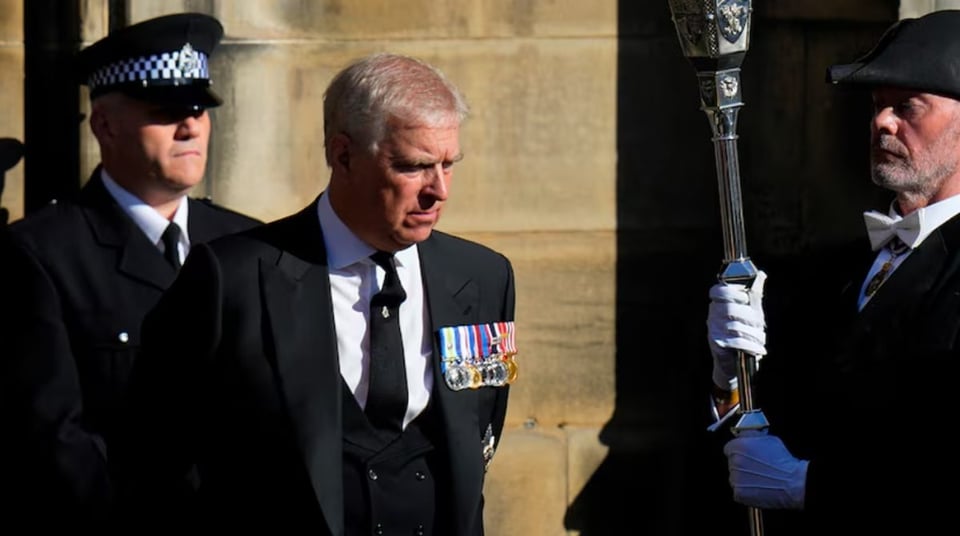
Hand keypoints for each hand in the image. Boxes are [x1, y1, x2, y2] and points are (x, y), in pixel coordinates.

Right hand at [707, 271, 766, 389]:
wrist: (736, 363)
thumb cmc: (745, 333)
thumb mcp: (752, 312)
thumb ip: (754, 293)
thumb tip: (760, 274)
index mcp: (719, 304)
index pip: (717, 291)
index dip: (731, 292)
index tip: (745, 297)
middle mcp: (713, 315)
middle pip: (730, 308)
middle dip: (749, 316)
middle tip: (758, 322)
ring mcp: (713, 329)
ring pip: (736, 326)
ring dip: (753, 334)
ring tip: (760, 339)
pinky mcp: (716, 344)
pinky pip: (736, 341)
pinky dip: (750, 346)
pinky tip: (758, 349)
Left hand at [724, 433, 807, 509]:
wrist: (793, 483)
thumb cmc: (784, 462)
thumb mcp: (768, 439)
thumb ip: (751, 435)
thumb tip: (743, 435)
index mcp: (738, 446)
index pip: (729, 448)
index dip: (739, 452)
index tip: (745, 456)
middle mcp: (734, 462)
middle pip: (731, 463)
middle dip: (742, 466)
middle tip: (756, 469)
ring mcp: (735, 478)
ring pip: (734, 478)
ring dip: (743, 479)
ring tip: (759, 479)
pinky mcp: (739, 493)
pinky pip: (738, 492)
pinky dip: (746, 492)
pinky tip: (758, 488)